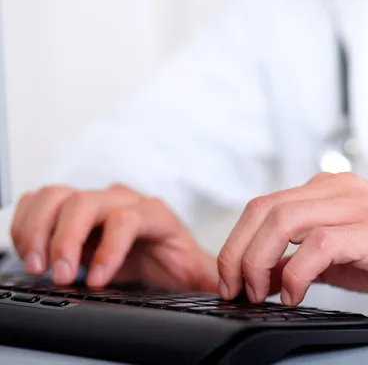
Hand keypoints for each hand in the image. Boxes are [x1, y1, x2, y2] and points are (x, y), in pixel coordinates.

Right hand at [10, 184, 217, 290]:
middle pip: (85, 203)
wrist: (157, 253)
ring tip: (38, 264)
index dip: (108, 248)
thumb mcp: (192, 271)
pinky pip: (41, 201)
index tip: (96, 281)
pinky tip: (32, 251)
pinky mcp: (70, 208)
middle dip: (66, 241)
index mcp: (153, 213)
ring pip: (58, 196)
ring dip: (39, 229)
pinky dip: (27, 223)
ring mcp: (94, 201)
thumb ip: (205, 276)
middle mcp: (121, 201)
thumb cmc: (173, 261)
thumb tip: (223, 287)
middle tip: (59, 276)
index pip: (126, 219)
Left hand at [217, 173, 367, 306]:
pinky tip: (295, 294)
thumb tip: (261, 276)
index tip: (231, 278)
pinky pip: (319, 245)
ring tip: (259, 293)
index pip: (263, 206)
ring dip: (259, 261)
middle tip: (236, 288)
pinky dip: (296, 273)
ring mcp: (356, 207)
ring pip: (284, 221)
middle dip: (238, 253)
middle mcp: (337, 190)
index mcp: (326, 190)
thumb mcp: (341, 254)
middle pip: (264, 210)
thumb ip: (302, 257)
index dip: (237, 243)